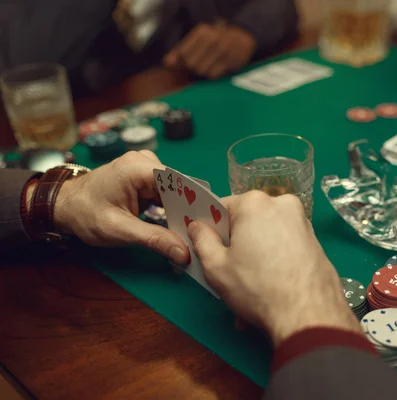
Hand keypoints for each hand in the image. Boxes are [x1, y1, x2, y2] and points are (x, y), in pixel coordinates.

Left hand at [53, 151, 189, 264]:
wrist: (63, 206)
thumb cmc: (84, 214)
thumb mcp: (120, 230)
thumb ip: (154, 240)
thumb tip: (184, 253)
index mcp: (138, 167)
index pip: (178, 182)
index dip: (195, 203)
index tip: (208, 224)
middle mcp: (144, 161)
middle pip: (179, 186)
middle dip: (189, 210)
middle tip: (202, 234)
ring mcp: (143, 167)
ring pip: (174, 190)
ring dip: (181, 210)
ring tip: (193, 232)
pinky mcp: (143, 176)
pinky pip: (165, 191)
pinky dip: (171, 207)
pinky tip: (178, 224)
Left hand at [163, 23, 256, 79]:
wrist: (243, 36)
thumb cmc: (215, 40)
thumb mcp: (196, 40)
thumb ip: (179, 51)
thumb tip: (167, 63)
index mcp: (202, 32)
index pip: (184, 54)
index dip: (184, 62)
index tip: (189, 61)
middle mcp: (214, 39)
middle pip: (193, 65)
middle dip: (195, 67)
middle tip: (202, 63)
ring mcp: (225, 50)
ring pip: (204, 71)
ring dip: (205, 71)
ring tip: (211, 64)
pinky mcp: (233, 61)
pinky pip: (215, 75)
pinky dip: (215, 74)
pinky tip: (218, 67)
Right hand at [187, 191, 360, 345]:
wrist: (310, 314)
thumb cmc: (257, 287)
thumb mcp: (216, 267)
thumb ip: (202, 241)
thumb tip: (197, 226)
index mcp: (255, 203)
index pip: (221, 209)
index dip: (211, 230)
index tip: (209, 251)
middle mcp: (282, 204)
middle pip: (247, 224)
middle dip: (236, 252)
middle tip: (229, 281)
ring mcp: (303, 222)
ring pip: (267, 240)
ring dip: (255, 264)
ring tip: (249, 299)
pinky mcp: (316, 242)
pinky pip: (285, 249)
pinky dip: (275, 267)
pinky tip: (270, 294)